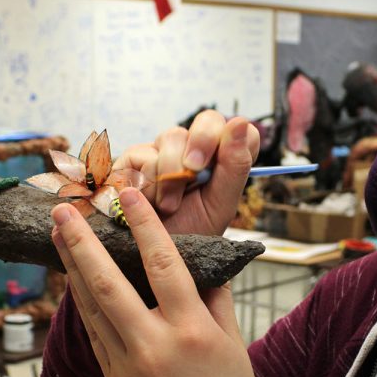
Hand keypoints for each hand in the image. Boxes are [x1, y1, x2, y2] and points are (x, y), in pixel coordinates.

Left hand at [51, 188, 261, 376]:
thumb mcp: (233, 344)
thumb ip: (215, 299)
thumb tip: (203, 261)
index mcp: (192, 331)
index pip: (164, 265)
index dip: (144, 226)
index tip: (129, 196)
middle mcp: (154, 345)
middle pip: (109, 284)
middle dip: (82, 243)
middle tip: (63, 210)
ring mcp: (128, 365)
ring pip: (92, 308)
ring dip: (71, 269)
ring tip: (58, 236)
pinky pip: (94, 334)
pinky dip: (82, 304)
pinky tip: (73, 280)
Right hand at [114, 110, 260, 235]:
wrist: (149, 257)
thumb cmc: (189, 232)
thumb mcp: (220, 207)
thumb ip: (235, 166)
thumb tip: (241, 122)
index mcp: (223, 161)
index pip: (242, 130)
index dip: (235, 138)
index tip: (224, 161)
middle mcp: (195, 149)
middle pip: (208, 119)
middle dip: (201, 144)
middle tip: (193, 174)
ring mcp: (164, 149)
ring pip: (173, 136)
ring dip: (172, 177)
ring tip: (168, 207)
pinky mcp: (134, 157)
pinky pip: (143, 153)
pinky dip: (147, 182)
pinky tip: (146, 201)